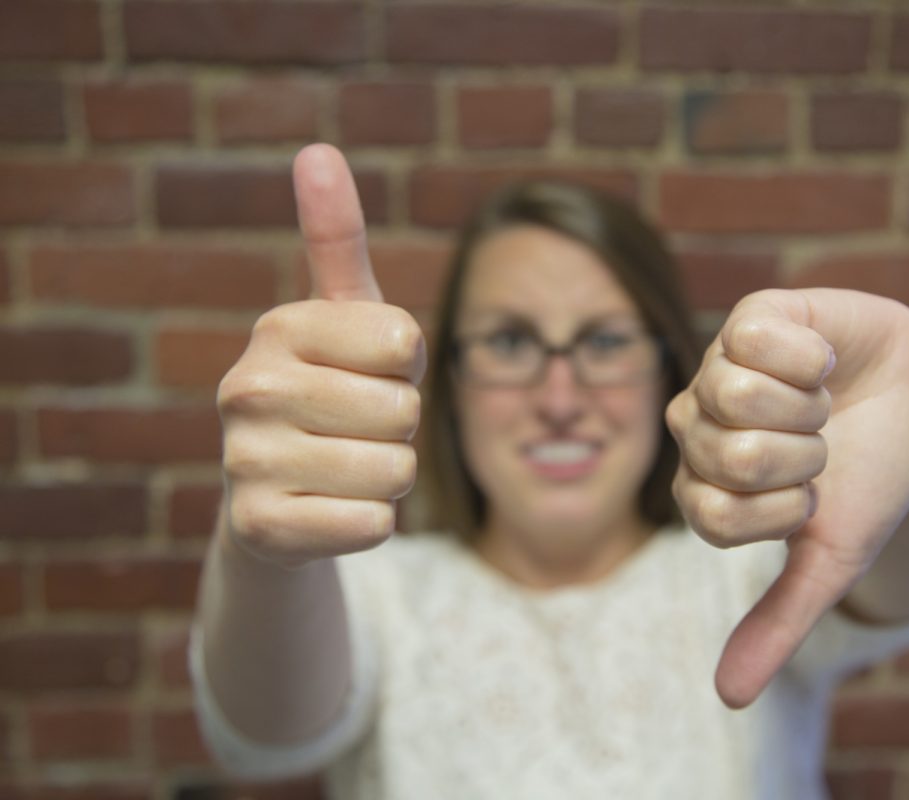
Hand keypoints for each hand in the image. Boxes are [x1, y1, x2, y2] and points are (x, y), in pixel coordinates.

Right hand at [216, 144, 425, 569]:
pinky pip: (374, 525)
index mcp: (278, 327)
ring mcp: (245, 462)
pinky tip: (327, 510)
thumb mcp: (344, 315)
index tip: (366, 370)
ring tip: (342, 466)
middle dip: (398, 427)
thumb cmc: (331, 389)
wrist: (276, 493)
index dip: (404, 364)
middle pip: (403, 410)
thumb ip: (338, 238)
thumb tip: (318, 150)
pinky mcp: (259, 529)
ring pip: (395, 470)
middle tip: (353, 428)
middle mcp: (247, 388)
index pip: (403, 340)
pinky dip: (369, 523)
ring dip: (388, 476)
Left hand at [666, 289, 908, 707]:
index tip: (811, 499)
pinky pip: (755, 337)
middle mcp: (696, 426)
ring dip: (805, 408)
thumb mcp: (830, 558)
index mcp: (704, 486)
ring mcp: (716, 368)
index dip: (783, 511)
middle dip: (800, 458)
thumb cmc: (864, 481)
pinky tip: (821, 360)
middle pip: (727, 454)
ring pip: (734, 395)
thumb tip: (729, 699)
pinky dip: (811, 356)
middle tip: (820, 446)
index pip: (714, 516)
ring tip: (820, 403)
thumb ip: (779, 621)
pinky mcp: (749, 317)